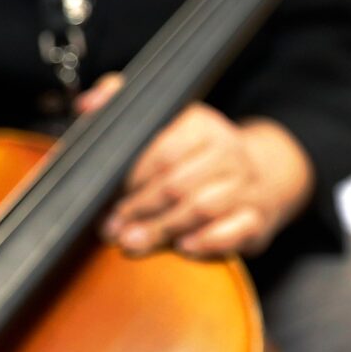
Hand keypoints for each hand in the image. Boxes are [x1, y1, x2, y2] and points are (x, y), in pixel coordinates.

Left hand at [78, 74, 313, 258]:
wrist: (261, 174)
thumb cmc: (199, 153)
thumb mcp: (166, 120)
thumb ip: (122, 105)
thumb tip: (88, 104)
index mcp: (203, 125)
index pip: (163, 152)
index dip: (132, 178)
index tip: (107, 195)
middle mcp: (228, 152)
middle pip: (177, 184)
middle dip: (139, 209)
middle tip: (111, 227)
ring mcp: (246, 186)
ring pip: (202, 209)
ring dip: (163, 229)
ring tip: (133, 241)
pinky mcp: (257, 217)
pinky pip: (235, 230)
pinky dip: (207, 241)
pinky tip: (183, 247)